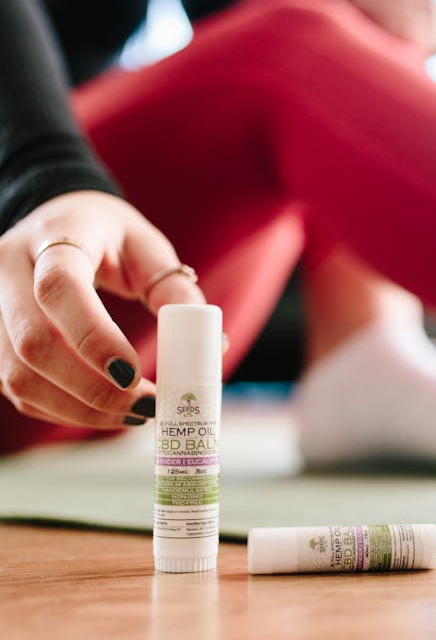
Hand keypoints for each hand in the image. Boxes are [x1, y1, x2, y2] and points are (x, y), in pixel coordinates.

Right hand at [0, 191, 205, 429]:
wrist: (58, 224)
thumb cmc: (110, 238)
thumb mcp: (148, 248)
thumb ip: (175, 292)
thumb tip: (212, 348)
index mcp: (54, 235)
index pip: (58, 287)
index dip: (92, 337)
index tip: (134, 374)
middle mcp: (9, 268)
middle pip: (31, 341)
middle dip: (90, 387)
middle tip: (145, 406)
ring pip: (18, 375)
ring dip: (78, 409)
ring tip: (133, 415)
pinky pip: (17, 389)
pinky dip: (62, 410)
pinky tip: (104, 412)